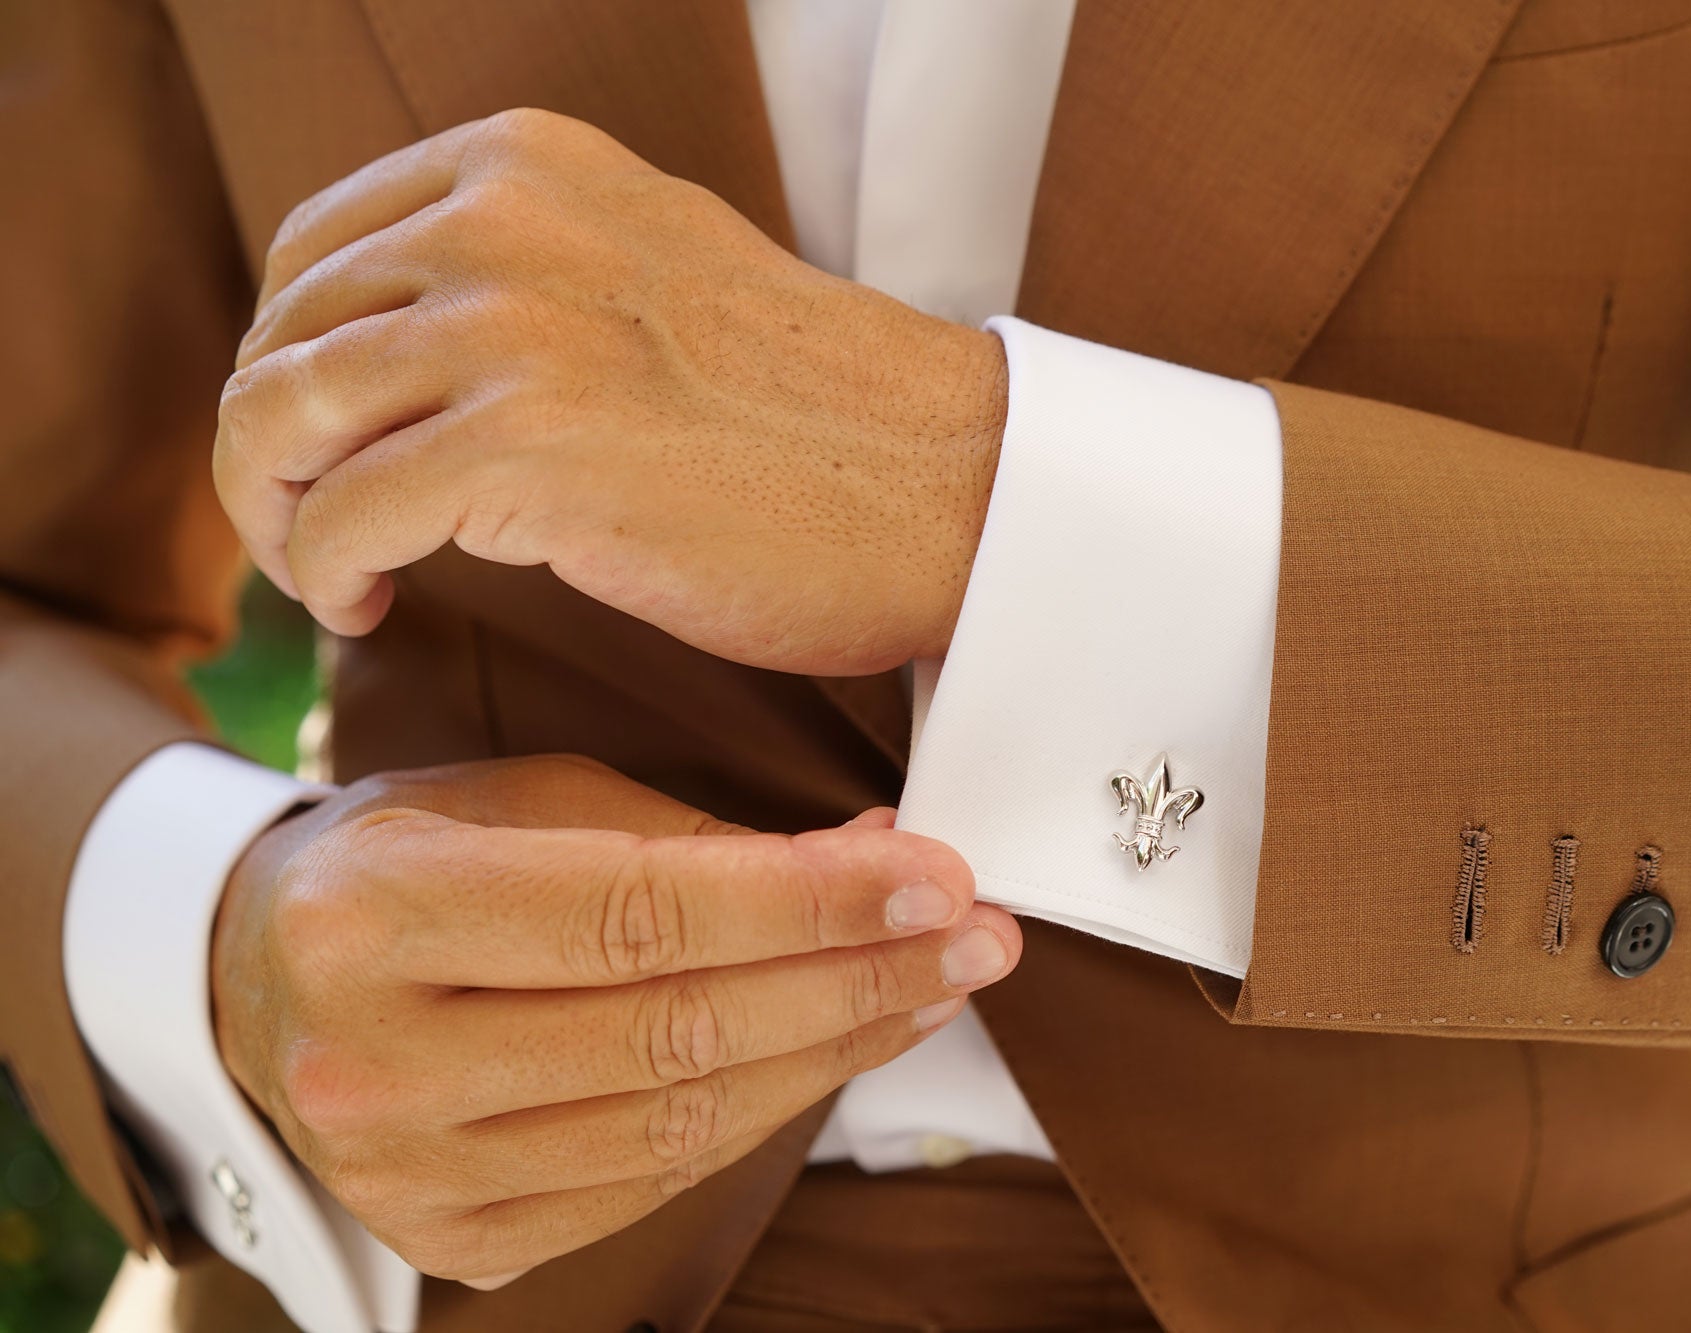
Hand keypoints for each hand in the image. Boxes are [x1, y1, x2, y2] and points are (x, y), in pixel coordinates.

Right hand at [212, 755, 1019, 1284]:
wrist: (261, 981)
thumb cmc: (412, 861)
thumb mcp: (524, 801)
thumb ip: (690, 837)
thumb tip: (875, 860)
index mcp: (376, 911)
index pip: (637, 913)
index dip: (804, 902)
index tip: (934, 875)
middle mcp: (374, 1058)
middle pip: (674, 1031)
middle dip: (855, 979)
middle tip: (975, 937)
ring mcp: (408, 1171)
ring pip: (679, 1120)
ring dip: (835, 1051)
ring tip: (932, 988)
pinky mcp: (453, 1239)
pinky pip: (651, 1180)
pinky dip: (762, 1114)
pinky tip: (833, 1051)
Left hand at [214, 107, 1007, 675]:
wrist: (946, 487)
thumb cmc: (814, 417)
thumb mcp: (647, 275)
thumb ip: (522, 277)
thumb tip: (389, 355)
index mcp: (527, 164)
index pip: (312, 250)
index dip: (288, 363)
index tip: (324, 450)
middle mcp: (504, 220)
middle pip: (280, 336)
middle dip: (269, 454)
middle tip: (315, 532)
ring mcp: (514, 327)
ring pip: (278, 420)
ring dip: (277, 519)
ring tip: (332, 575)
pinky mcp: (527, 447)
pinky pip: (343, 518)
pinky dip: (330, 575)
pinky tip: (372, 607)